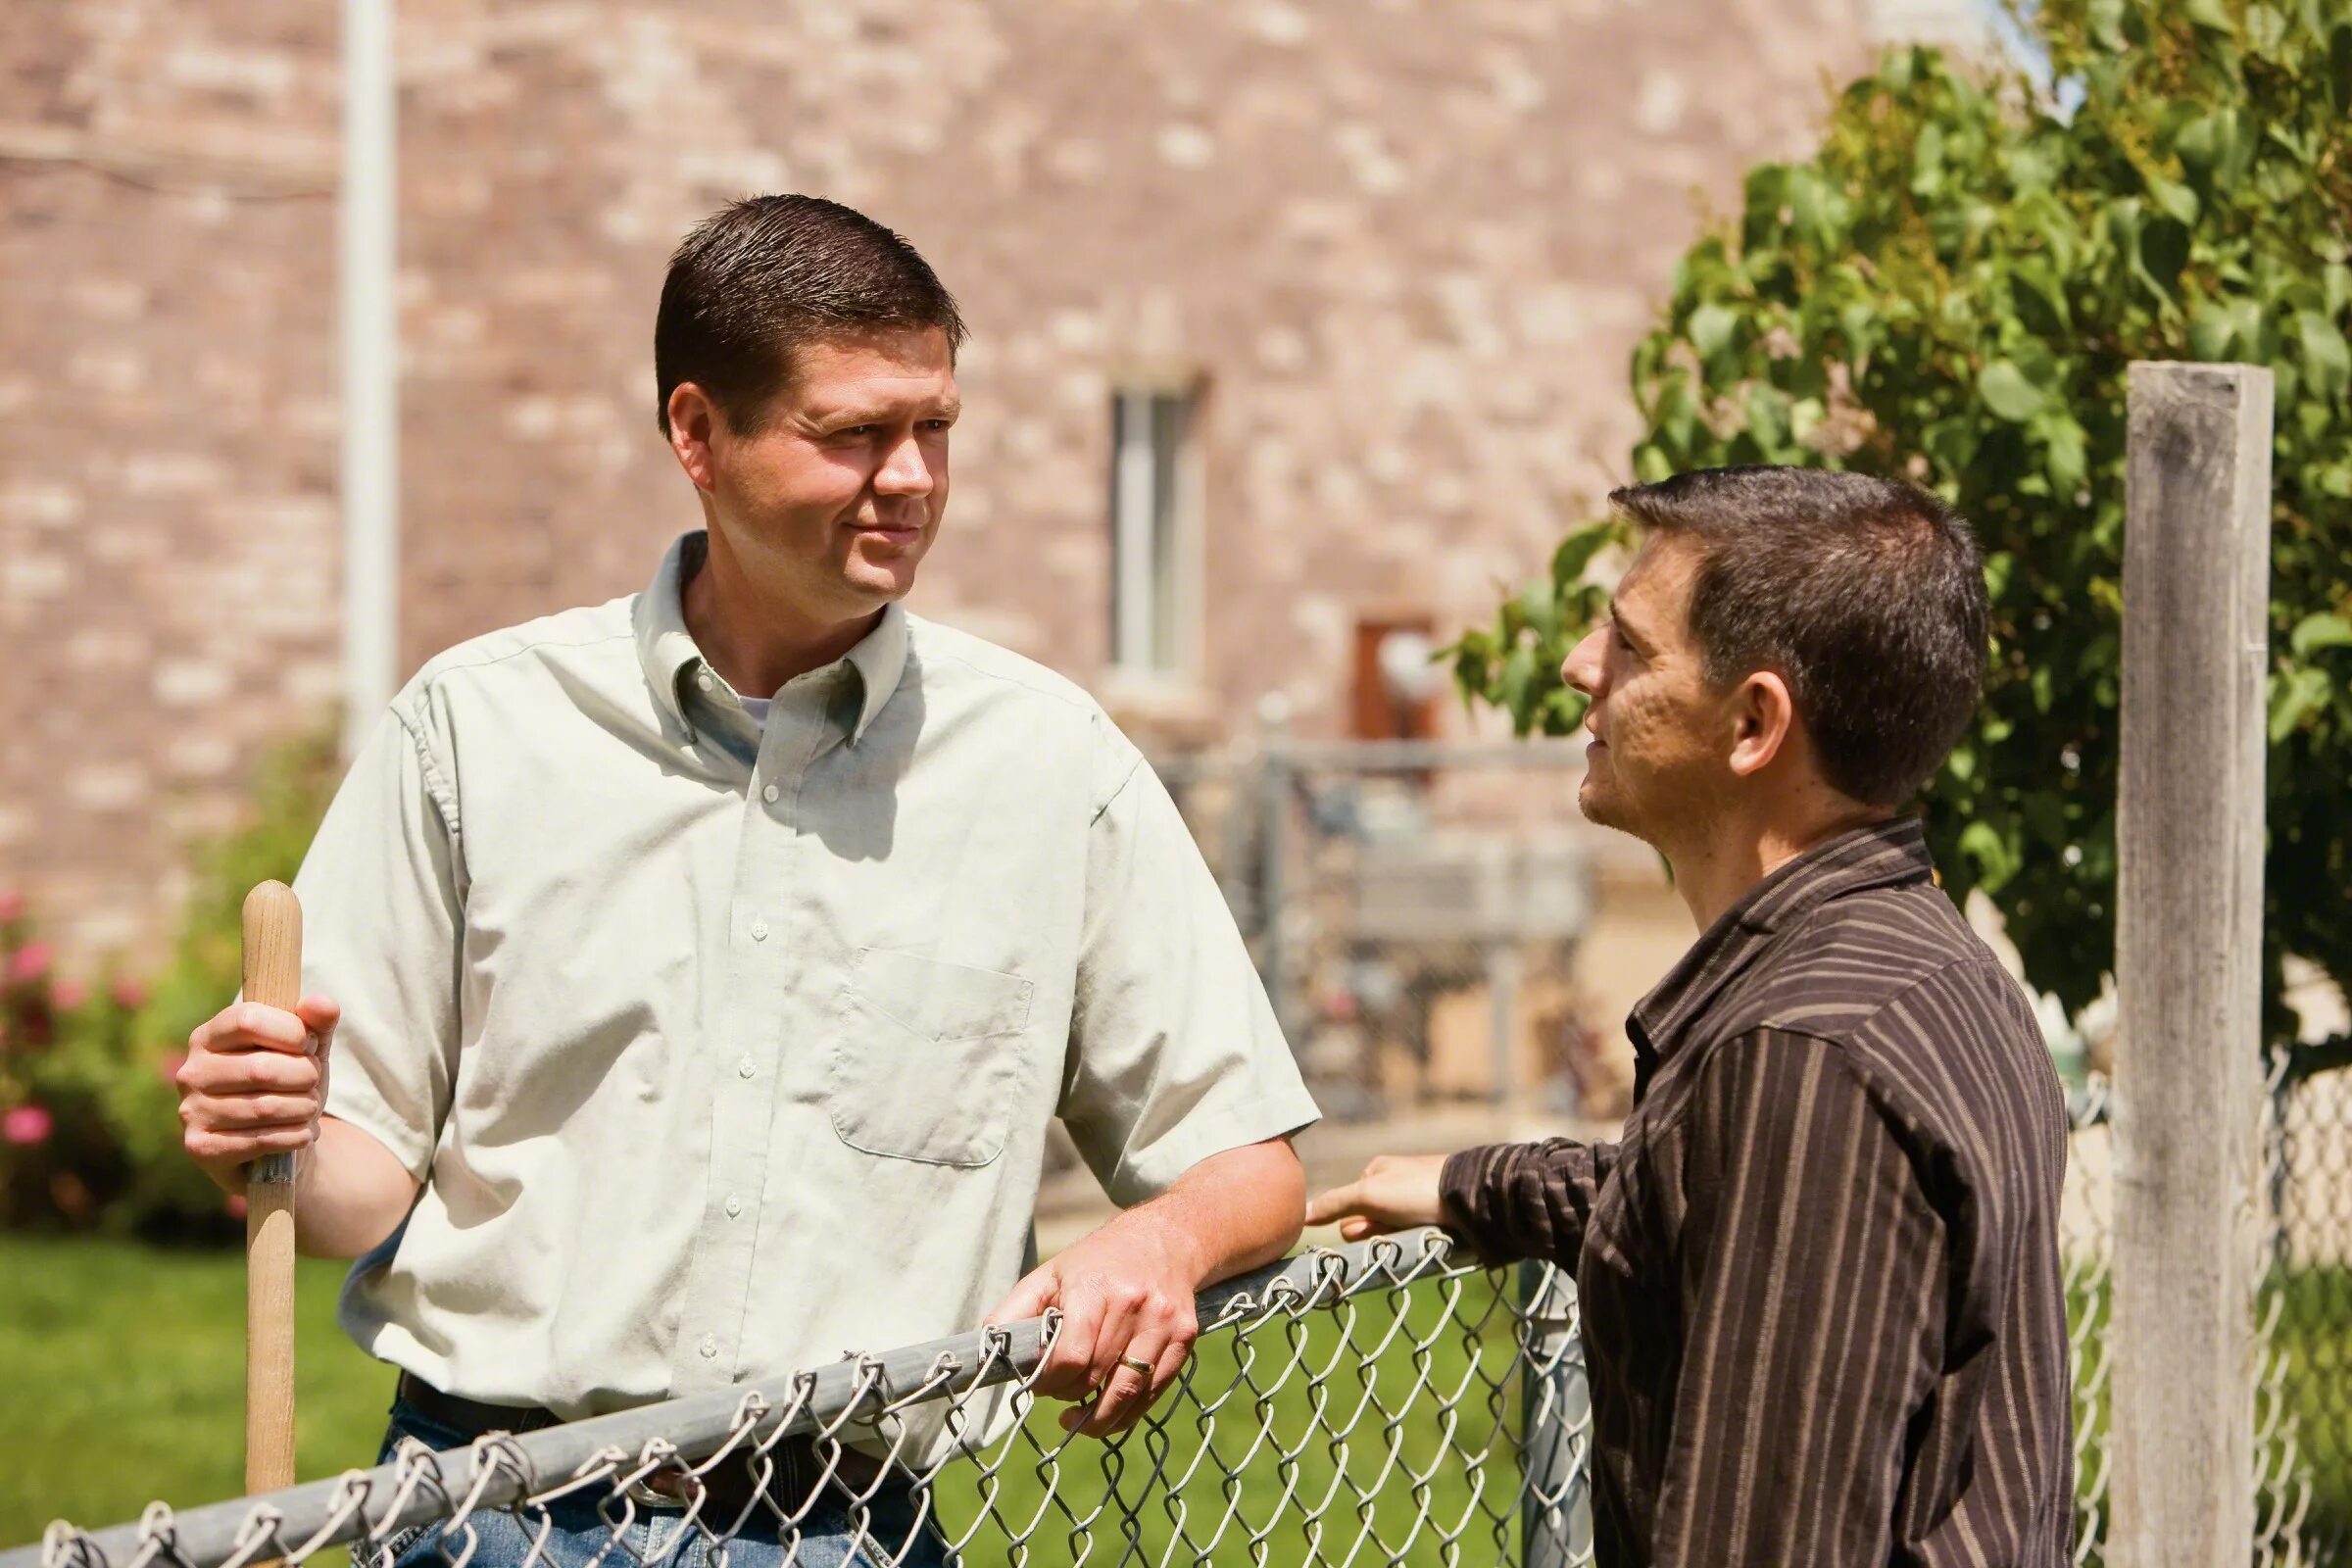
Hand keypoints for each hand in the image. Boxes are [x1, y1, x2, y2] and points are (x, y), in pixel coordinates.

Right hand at [176, 995, 339, 1192]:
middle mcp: (192, 1072)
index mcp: (209, 1037)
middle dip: (304, 1076)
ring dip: (303, 1108)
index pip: (248, 1020)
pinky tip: (303, 1132)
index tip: (311, 1044)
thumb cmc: (290, 1086)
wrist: (279, 1145)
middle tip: (314, 1082)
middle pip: (260, 1068)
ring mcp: (191, 1111)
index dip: (291, 1031)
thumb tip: (321, 1004)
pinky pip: (260, 1140)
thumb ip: (318, 1023)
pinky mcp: (201, 1147)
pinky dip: (295, 1135)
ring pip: (264, 1107)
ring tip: (310, 1108)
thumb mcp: (308, 1050)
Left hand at [985, 1215, 1201, 1438]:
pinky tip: (1110, 1412)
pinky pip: (1155, 1391)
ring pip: (1129, 1391)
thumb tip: (984, 1352)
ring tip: (1079, 1422)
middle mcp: (1133, 1304)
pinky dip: (1131, 1412)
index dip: (1050, 1383)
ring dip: (1100, 1419)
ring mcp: (1163, 1322)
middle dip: (1070, 1396)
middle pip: (1096, 1376)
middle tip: (1058, 1396)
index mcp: (1094, 1288)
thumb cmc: (1097, 1262)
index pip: (1071, 1357)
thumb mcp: (1050, 1275)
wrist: (1166, 1240)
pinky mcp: (1185, 1337)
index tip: (1039, 1386)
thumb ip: (1014, 1312)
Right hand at [1304, 1153, 1447, 1241]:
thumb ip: (1334, 1204)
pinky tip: (1424, 1235)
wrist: (1466, 1197)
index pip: (1351, 1204)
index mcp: (1378, 1171)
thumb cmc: (1413, 1190)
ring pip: (1392, 1229)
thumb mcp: (1367, 1194)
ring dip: (1394, 1236)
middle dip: (1376, 1231)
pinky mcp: (1435, 1215)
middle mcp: (1395, 1183)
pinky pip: (1414, 1233)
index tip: (1368, 1227)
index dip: (1356, 1221)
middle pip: (1370, 1219)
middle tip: (1392, 1230)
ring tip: (1413, 1231)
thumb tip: (1302, 1214)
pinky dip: (1414, 1238)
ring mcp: (1416, 1200)